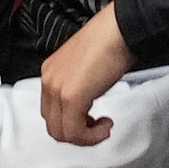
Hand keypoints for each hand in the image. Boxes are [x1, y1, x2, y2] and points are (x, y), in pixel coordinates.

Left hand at [33, 4, 133, 148]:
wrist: (119, 30)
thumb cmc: (109, 40)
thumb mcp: (85, 66)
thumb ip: (79, 84)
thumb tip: (85, 105)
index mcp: (50, 73)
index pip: (51, 112)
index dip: (71, 122)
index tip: (90, 122)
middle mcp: (49, 82)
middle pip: (53, 126)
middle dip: (77, 134)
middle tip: (97, 129)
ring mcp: (58, 90)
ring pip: (62, 133)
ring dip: (85, 137)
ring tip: (103, 127)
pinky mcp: (72, 98)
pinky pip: (76, 132)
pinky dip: (91, 136)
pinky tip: (105, 126)